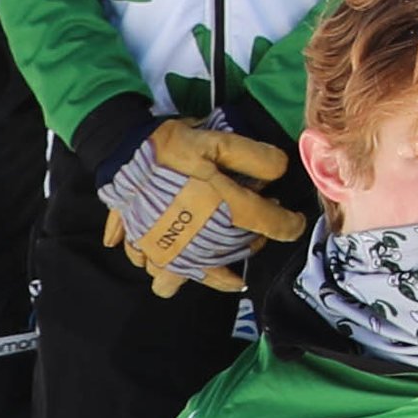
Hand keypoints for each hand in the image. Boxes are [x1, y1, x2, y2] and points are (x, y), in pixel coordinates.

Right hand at [98, 115, 307, 295]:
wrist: (123, 143)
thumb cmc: (176, 144)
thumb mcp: (222, 140)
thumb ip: (256, 158)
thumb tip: (281, 171)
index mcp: (218, 210)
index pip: (266, 225)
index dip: (288, 226)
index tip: (295, 224)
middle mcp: (188, 236)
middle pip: (223, 260)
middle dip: (243, 250)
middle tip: (251, 237)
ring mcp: (156, 242)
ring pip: (174, 276)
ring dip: (194, 274)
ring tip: (216, 268)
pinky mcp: (134, 237)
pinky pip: (143, 261)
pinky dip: (153, 264)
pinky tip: (166, 259)